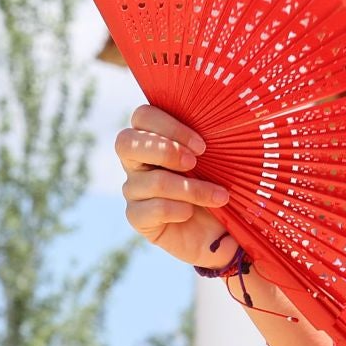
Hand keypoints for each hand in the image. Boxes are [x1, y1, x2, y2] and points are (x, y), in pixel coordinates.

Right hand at [116, 105, 236, 269]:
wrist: (218, 228)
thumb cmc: (215, 183)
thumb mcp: (215, 158)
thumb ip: (206, 140)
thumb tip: (219, 119)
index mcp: (153, 136)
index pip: (142, 117)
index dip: (168, 125)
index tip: (201, 145)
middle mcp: (136, 161)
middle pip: (126, 142)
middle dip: (165, 150)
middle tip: (194, 163)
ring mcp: (133, 189)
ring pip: (153, 181)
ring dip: (191, 189)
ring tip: (218, 197)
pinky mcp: (136, 216)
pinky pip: (153, 209)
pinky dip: (178, 210)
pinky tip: (191, 213)